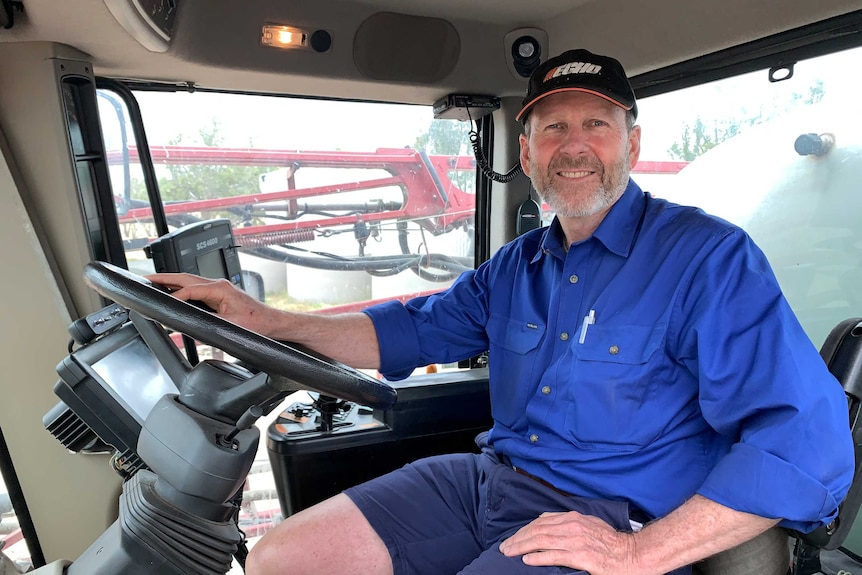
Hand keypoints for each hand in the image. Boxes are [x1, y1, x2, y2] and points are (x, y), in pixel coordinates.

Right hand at [147, 273, 278, 335]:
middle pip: (185, 278)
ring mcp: (218, 288)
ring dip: (171, 281)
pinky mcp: (218, 293)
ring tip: (153, 282)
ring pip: (189, 280)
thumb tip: (189, 326)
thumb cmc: (256, 323)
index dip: (174, 296)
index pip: (190, 289)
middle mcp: (218, 284)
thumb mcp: (230, 326)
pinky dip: (180, 287)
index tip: (162, 302)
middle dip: (164, 278)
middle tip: (145, 279)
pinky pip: (195, 287)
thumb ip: (208, 325)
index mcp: (220, 289)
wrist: (270, 322)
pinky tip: (172, 291)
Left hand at [498, 511, 642, 574]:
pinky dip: (539, 557)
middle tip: (504, 547)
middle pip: (537, 531)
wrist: (632, 554)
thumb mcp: (588, 523)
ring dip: (522, 547)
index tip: (513, 537)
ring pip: (542, 541)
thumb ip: (568, 521)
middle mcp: (572, 526)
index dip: (524, 530)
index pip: (541, 522)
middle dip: (518, 538)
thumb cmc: (610, 542)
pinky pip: (554, 555)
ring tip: (509, 552)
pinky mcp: (581, 556)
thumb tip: (545, 519)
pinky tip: (527, 560)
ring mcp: (576, 541)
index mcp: (573, 518)